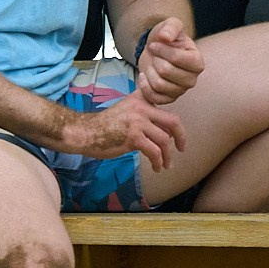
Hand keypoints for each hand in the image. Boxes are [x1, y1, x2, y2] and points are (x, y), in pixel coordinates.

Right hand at [51, 91, 185, 171]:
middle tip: (182, 148)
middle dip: (181, 137)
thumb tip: (166, 132)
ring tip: (165, 164)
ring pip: (164, 140)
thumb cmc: (105, 125)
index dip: (174, 120)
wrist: (86, 132)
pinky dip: (158, 162)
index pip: (165, 107)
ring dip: (168, 156)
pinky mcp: (133, 137)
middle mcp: (141, 108)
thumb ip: (144, 113)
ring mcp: (137, 122)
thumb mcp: (125, 109)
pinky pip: (154, 151)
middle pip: (172, 121)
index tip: (178, 134)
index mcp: (140, 100)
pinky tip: (156, 167)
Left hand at [131, 18, 202, 105]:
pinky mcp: (168, 99)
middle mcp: (192, 79)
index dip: (161, 50)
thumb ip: (170, 27)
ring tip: (152, 64)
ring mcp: (181, 91)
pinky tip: (144, 75)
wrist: (155, 50)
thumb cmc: (165, 38)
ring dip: (149, 71)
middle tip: (154, 55)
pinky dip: (144, 85)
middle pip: (165, 71)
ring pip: (158, 84)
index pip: (177, 58)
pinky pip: (153, 97)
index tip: (154, 44)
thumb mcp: (169, 25)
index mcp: (197, 61)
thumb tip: (165, 37)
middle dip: (155, 59)